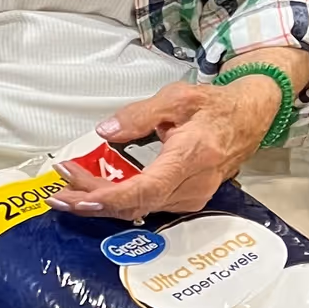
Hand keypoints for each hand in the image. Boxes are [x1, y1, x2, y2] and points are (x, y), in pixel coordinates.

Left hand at [55, 73, 289, 217]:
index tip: (76, 196)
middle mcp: (193, 186)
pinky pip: (146, 205)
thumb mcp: (176, 98)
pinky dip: (118, 199)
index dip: (107, 198)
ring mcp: (191, 197)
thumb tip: (105, 132)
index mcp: (191, 158)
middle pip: (134, 204)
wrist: (250, 118)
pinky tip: (96, 190)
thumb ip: (138, 116)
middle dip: (91, 200)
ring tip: (70, 186)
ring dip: (101, 199)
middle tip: (58, 191)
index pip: (145, 190)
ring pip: (138, 209)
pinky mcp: (186, 200)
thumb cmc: (215, 107)